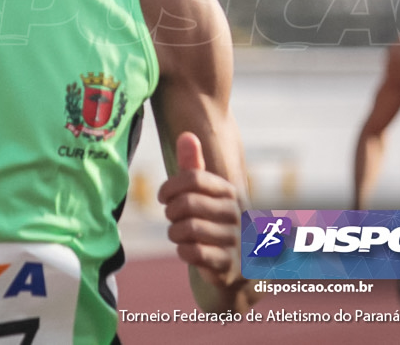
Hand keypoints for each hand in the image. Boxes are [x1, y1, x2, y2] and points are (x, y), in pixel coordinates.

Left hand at [157, 131, 242, 289]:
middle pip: (186, 203)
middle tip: (172, 218)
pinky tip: (187, 250)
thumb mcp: (202, 194)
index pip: (192, 177)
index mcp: (229, 191)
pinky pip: (194, 253)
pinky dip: (183, 251)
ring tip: (179, 234)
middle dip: (171, 212)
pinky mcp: (229, 264)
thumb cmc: (211, 222)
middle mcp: (237, 213)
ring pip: (188, 229)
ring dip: (175, 233)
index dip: (169, 186)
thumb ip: (193, 165)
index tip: (163, 197)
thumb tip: (186, 135)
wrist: (234, 265)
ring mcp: (235, 240)